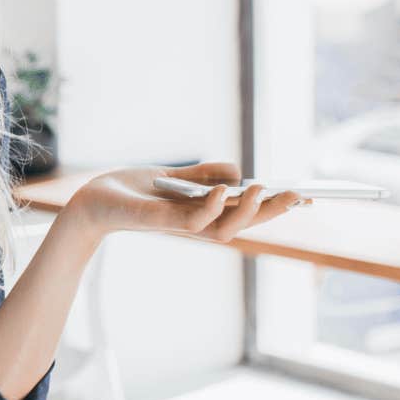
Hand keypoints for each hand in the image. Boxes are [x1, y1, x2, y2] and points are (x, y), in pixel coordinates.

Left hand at [65, 162, 302, 242]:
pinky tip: (223, 192)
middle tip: (297, 195)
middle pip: (244, 225)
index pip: (247, 215)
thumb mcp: (174, 176)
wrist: (93, 199)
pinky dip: (210, 208)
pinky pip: (192, 223)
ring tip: (259, 188)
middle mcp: (197, 223)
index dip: (275, 208)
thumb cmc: (132, 190)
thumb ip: (204, 174)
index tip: (306, 196)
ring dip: (245, 211)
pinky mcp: (160, 222)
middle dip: (272, 212)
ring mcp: (180, 225)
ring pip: (224, 229)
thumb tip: (238, 170)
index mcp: (204, 213)